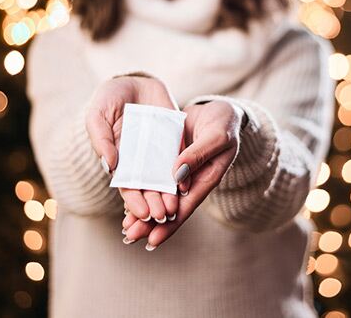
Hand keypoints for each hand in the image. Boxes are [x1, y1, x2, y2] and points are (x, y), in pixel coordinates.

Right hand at [85, 75, 179, 222]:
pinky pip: (181, 158)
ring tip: (175, 208)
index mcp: (121, 160)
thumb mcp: (97, 115)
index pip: (128, 187)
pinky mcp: (175, 139)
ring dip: (170, 195)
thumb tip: (109, 166)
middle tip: (163, 216)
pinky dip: (184, 172)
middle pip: (149, 188)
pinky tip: (187, 184)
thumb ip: (101, 139)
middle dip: (155, 203)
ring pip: (166, 178)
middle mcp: (141, 160)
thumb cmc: (109, 99)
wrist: (134, 79)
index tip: (142, 212)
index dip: (134, 201)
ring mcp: (159, 150)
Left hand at [121, 100, 244, 248]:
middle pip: (170, 207)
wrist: (220, 109)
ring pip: (160, 195)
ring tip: (125, 226)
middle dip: (150, 223)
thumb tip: (176, 178)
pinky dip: (143, 188)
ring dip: (143, 210)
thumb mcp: (216, 136)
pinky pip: (154, 177)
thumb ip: (197, 155)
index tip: (152, 241)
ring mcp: (179, 171)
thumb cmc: (224, 123)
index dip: (170, 224)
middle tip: (129, 236)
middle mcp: (192, 179)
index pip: (186, 206)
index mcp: (207, 178)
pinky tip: (128, 197)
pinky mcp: (168, 159)